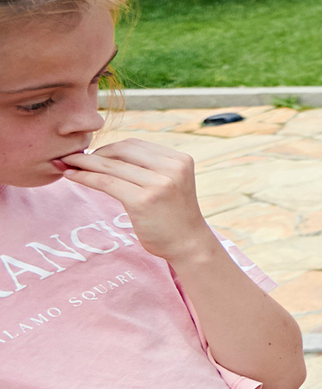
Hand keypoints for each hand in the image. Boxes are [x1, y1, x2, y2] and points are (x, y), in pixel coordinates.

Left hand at [53, 139, 217, 263]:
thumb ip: (149, 168)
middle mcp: (172, 168)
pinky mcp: (143, 200)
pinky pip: (106, 182)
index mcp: (179, 160)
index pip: (135, 144)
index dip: (109, 147)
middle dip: (95, 153)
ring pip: (111, 166)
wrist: (189, 244)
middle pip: (122, 150)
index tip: (92, 155)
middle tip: (74, 159)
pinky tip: (72, 176)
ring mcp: (159, 184)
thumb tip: (107, 155)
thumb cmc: (174, 216)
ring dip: (83, 162)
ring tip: (66, 164)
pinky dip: (84, 177)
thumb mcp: (170, 183)